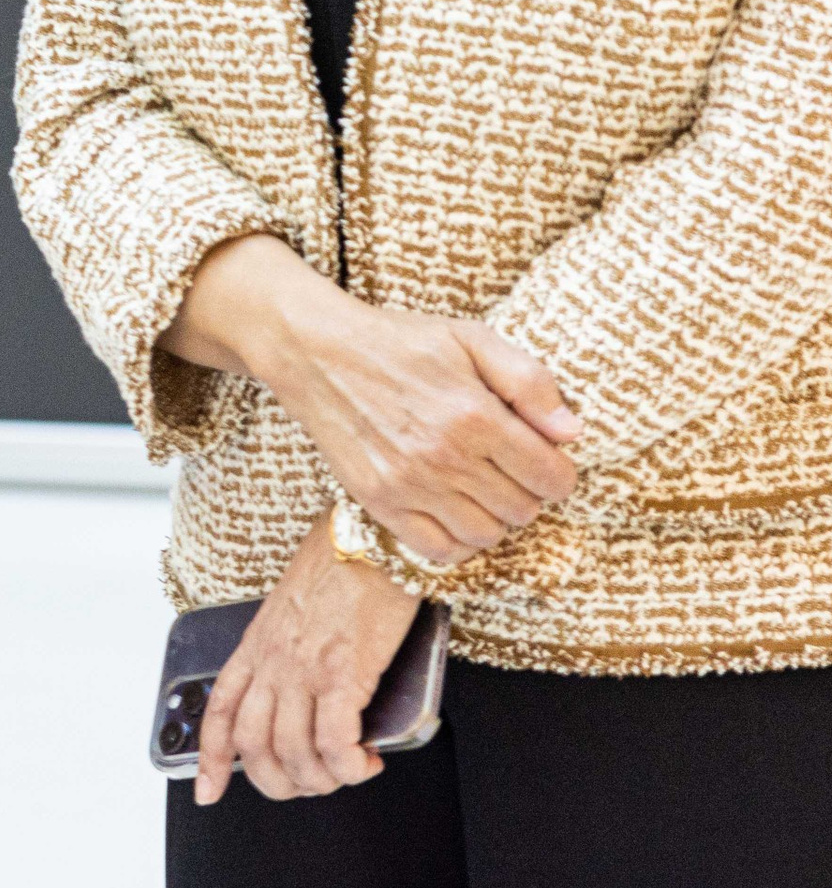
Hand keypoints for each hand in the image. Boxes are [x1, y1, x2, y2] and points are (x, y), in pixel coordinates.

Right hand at [165, 234, 581, 565]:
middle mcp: (445, 457)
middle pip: (523, 510)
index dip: (557, 469)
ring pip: (486, 535)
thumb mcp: (470, 338)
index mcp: (475, 415)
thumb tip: (571, 432)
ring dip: (493, 515)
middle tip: (504, 463)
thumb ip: (529, 381)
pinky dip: (456, 539)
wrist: (316, 350)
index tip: (540, 455)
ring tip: (477, 484)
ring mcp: (409, 485)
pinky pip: (439, 550)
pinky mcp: (379, 501)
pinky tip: (450, 507)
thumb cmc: (398, 341)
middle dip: (525, 490)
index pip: (552, 478)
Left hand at [194, 511, 421, 804]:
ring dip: (321, 780)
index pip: (219, 710)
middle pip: (254, 746)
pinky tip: (367, 761)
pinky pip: (334, 746)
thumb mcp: (294, 607)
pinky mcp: (342, 675)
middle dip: (279, 782)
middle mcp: (272, 660)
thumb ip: (288, 648)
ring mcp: (303, 669)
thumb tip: (307, 693)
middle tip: (311, 784)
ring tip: (347, 772)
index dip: (210, 758)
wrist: (370, 537)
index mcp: (256, 644)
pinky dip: (350, 767)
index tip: (208, 790)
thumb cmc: (340, 564)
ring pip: (293, 754)